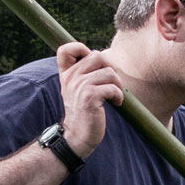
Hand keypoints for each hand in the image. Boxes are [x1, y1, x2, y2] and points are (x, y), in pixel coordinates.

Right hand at [56, 41, 124, 159]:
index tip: (92, 65)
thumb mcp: (77, 88)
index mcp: (66, 74)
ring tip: (113, 96)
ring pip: (109, 72)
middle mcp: (70, 78)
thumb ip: (84, 71)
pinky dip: (119, 95)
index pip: (66, 49)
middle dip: (109, 69)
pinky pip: (112, 87)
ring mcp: (79, 86)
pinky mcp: (89, 96)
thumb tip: (103, 56)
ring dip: (117, 84)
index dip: (80, 48)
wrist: (77, 136)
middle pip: (97, 56)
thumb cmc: (83, 111)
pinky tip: (115, 103)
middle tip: (110, 84)